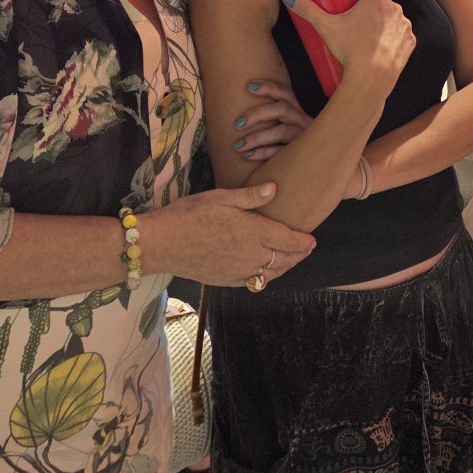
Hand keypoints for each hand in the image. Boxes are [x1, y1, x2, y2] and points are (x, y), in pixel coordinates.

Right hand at [145, 182, 314, 287]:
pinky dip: (266, 278)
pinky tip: (266, 272)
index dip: (303, 242)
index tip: (311, 240)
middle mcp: (250, 254)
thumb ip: (250, 196)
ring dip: (285, 267)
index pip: (288, 240)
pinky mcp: (226, 280)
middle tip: (307, 250)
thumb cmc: (188, 215)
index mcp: (252, 231)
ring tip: (291, 260)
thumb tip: (275, 189)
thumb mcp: (220, 197)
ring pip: (271, 273)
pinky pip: (254, 283)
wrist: (161, 244)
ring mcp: (238, 270)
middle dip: (299, 255)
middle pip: (284, 259)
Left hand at [230, 78, 309, 163]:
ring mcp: (304, 139)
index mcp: (299, 112)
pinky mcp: (301, 156)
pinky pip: (280, 152)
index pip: (286, 93)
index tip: (249, 86)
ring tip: (237, 145)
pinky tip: (248, 155)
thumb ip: (272, 119)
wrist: (313, 171)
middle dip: (257, 113)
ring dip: (256, 137)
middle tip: (237, 124)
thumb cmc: (291, 146)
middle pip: (283, 109)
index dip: (269, 87)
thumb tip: (243, 110)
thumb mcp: (287, 128)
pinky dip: (262, 152)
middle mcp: (304, 122)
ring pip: (281, 131)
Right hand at [282, 0, 414, 94]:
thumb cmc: (350, 49)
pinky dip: (393, 36)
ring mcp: (405, 26)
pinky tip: (383, 44)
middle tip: (357, 14)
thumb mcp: (326, 27)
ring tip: (368, 32)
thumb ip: (307, 10)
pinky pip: (402, 34)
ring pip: (393, 16)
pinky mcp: (410, 43)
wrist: (371, 78)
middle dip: (372, 2)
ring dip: (384, 20)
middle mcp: (395, 9)